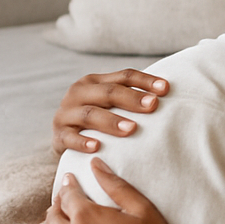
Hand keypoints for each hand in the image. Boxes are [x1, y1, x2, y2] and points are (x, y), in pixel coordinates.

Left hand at [46, 158, 224, 223]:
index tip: (69, 179)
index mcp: (88, 215)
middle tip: (64, 198)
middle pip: (54, 213)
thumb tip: (95, 164)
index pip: (68, 195)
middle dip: (58, 202)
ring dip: (52, 223)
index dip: (68, 185)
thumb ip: (115, 185)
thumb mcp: (141, 209)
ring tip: (59, 218)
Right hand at [52, 69, 168, 155]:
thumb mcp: (110, 106)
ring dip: (111, 121)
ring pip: (90, 114)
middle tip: (152, 105)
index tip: (166, 89)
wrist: (64, 141)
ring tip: (131, 129)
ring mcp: (66, 114)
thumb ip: (131, 100)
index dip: (145, 81)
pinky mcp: (58, 136)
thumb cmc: (97, 122)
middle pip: (108, 92)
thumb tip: (165, 99)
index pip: (124, 76)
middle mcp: (78, 93)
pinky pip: (70, 138)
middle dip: (132, 99)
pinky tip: (97, 147)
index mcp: (94, 82)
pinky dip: (83, 142)